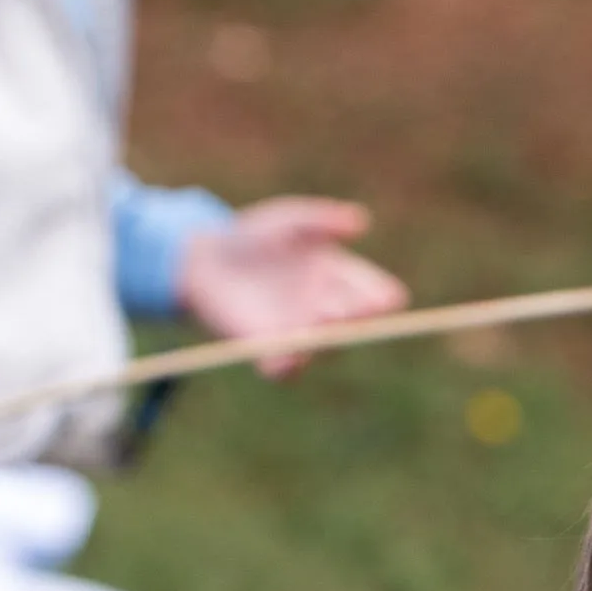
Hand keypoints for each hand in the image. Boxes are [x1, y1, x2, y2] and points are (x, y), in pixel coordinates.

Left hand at [177, 199, 406, 376]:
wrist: (207, 259)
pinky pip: (285, 370)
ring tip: (322, 317)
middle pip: (359, 325)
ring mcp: (300, 334)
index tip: (383, 299)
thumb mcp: (289, 220)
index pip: (379, 296)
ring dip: (328, 339)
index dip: (384, 300)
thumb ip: (322, 220)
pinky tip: (289, 358)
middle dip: (356, 317)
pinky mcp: (267, 351)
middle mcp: (329, 311)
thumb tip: (361, 222)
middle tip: (342, 304)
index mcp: (343, 279)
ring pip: (326, 349)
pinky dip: (289, 366)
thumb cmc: (255, 236)